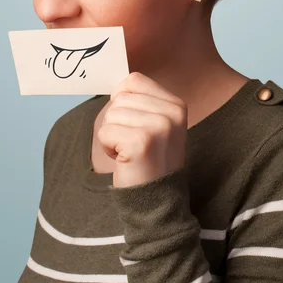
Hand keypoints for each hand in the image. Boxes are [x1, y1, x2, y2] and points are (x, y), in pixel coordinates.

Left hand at [97, 71, 187, 187]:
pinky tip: (124, 159)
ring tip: (130, 151)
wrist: (157, 202)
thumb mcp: (156, 123)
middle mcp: (172, 113)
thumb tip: (117, 84)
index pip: (133, 80)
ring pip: (111, 114)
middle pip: (120, 97)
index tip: (135, 125)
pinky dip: (107, 147)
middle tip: (133, 143)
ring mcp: (159, 127)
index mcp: (177, 104)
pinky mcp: (141, 142)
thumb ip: (141, 100)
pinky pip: (105, 132)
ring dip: (111, 135)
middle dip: (117, 121)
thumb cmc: (150, 159)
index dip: (123, 101)